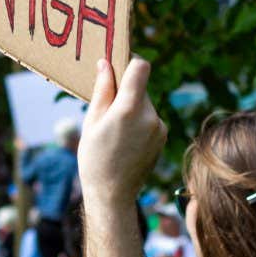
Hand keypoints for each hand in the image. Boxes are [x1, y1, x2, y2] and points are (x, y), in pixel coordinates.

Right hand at [78, 58, 165, 206]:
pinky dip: (139, 120)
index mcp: (130, 109)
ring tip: (115, 130)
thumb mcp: (92, 121)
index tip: (116, 67)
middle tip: (107, 108)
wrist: (113, 194)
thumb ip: (102, 89)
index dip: (129, 62)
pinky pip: (150, 117)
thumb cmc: (95, 157)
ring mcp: (160, 126)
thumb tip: (105, 63)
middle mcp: (150, 115)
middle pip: (140, 86)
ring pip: (144, 102)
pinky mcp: (163, 135)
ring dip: (132, 107)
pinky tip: (126, 139)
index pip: (140, 67)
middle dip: (125, 90)